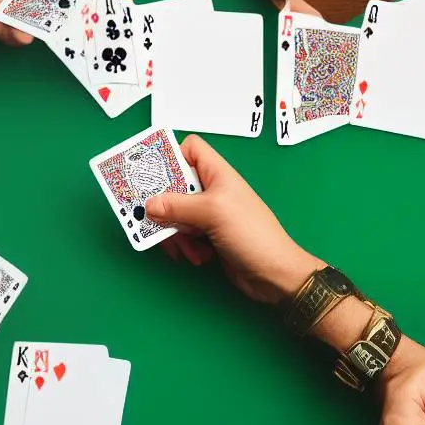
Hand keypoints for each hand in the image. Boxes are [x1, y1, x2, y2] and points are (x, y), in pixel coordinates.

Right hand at [145, 135, 319, 304]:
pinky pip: (185, 236)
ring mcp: (211, 216)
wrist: (274, 274)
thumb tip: (150, 204)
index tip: (153, 176)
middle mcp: (213, 191)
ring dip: (176, 234)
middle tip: (156, 221)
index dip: (171, 157)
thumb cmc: (252, 235)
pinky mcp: (209, 238)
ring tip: (187, 248)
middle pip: (174, 187)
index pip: (190, 149)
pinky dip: (186, 247)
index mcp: (218, 174)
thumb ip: (177, 205)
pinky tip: (199, 257)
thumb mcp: (212, 212)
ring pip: (176, 216)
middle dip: (164, 207)